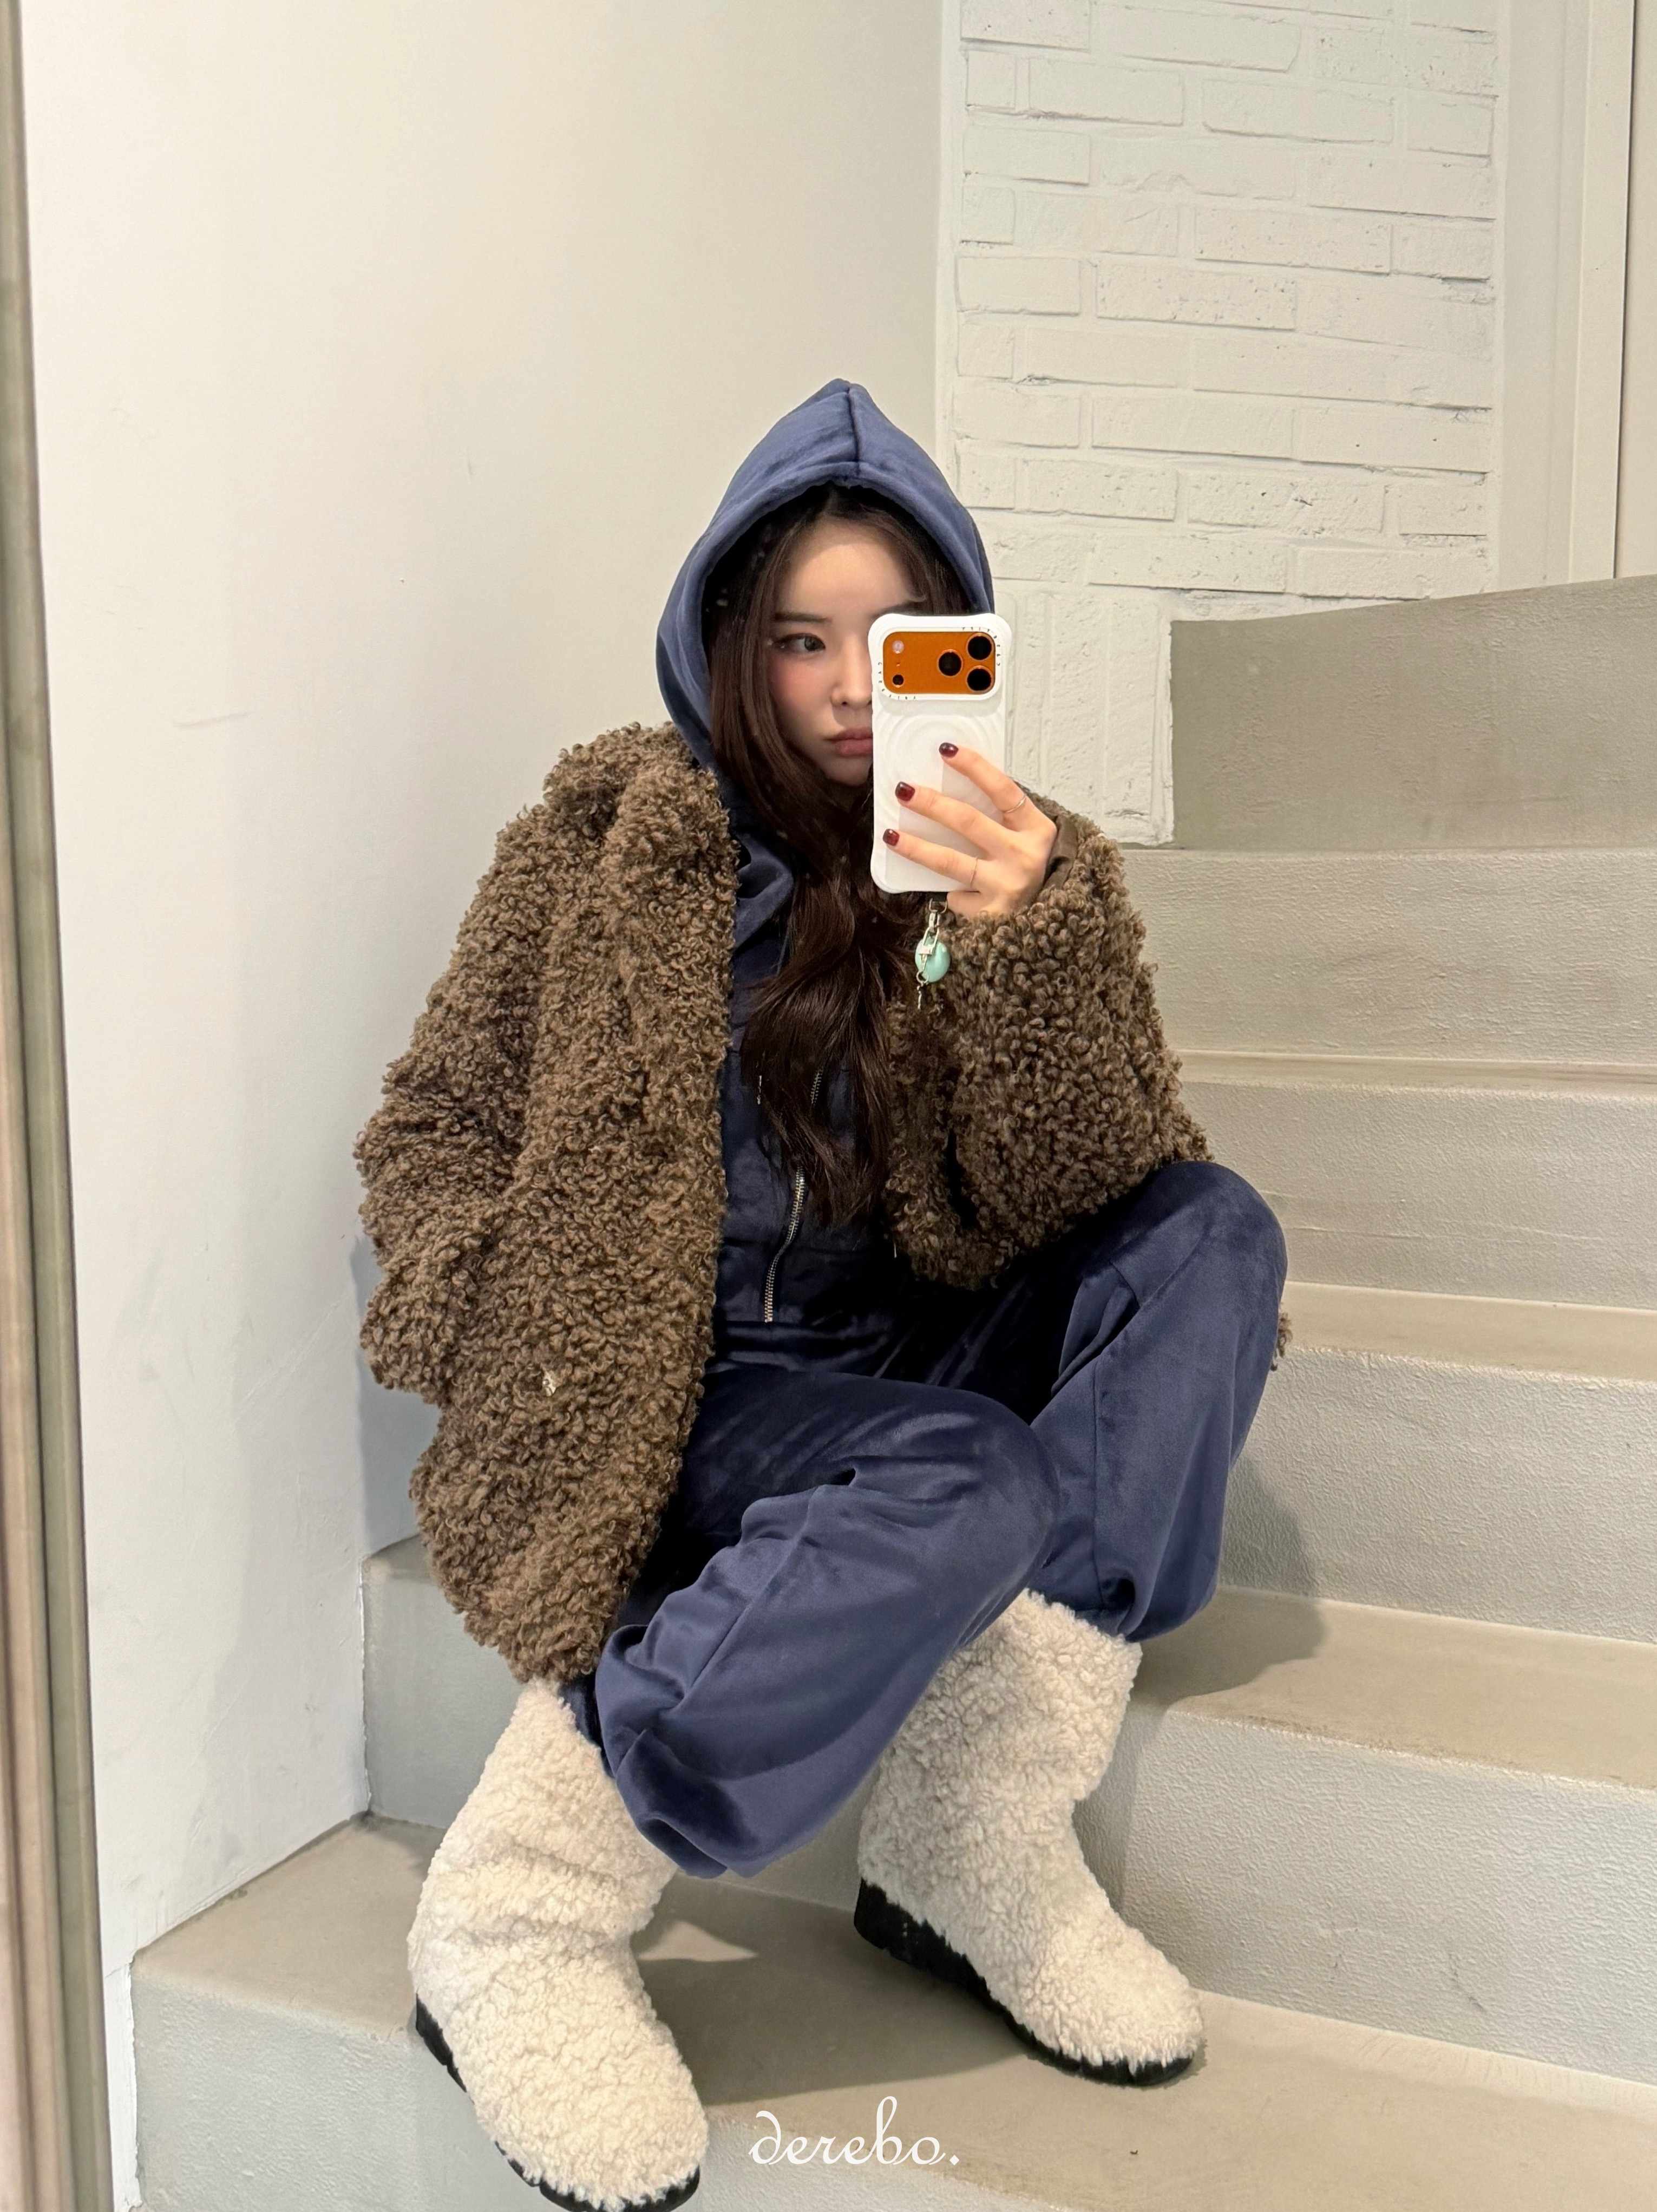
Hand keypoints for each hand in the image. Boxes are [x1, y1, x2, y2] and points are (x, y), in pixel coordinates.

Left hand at [882, 740, 1058, 916]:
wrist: (1056, 926)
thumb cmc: (1033, 874)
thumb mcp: (1029, 841)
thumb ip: (1002, 820)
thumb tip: (953, 792)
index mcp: (1037, 830)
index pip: (1004, 791)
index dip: (975, 768)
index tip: (946, 750)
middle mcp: (1024, 856)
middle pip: (969, 822)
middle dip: (932, 804)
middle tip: (904, 790)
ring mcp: (1007, 886)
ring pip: (951, 862)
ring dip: (917, 846)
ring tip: (891, 835)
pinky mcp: (990, 914)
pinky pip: (958, 897)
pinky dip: (954, 894)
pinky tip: (956, 895)